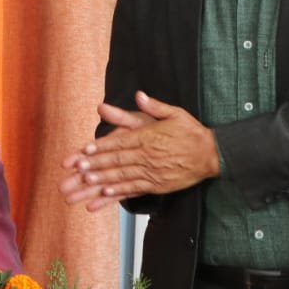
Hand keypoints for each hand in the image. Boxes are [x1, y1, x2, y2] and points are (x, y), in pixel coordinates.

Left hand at [59, 91, 219, 211]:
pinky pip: (135, 188)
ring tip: (86, 181)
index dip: (100, 146)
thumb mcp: (174, 113)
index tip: (84, 149)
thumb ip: (154, 106)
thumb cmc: (191, 132)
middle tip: (77, 168)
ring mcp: (152, 171)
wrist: (212, 154)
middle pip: (117, 159)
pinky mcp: (157, 184)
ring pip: (123, 175)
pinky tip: (105, 193)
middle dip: (95, 164)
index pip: (120, 141)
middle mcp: (148, 155)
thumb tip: (139, 95)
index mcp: (149, 137)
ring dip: (103, 179)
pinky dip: (120, 191)